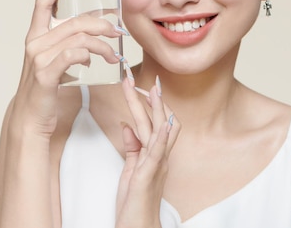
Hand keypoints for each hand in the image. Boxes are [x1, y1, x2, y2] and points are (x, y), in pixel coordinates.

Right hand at [10, 0, 124, 136]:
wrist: (32, 118)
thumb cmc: (47, 89)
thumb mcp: (57, 61)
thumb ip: (71, 45)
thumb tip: (96, 33)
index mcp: (36, 37)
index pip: (42, 5)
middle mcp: (35, 43)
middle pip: (75, 22)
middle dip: (102, 24)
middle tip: (118, 33)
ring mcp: (39, 58)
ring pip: (79, 39)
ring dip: (102, 46)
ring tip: (113, 56)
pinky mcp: (46, 74)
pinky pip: (72, 55)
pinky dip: (87, 56)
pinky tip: (93, 63)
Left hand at [115, 74, 180, 227]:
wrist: (139, 227)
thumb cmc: (134, 202)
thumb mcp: (131, 169)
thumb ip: (132, 147)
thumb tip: (127, 124)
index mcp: (154, 154)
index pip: (155, 122)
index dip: (149, 103)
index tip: (138, 85)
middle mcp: (159, 156)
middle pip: (157, 121)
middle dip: (149, 98)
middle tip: (137, 78)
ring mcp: (156, 165)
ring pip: (159, 131)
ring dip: (155, 109)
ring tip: (150, 89)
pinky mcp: (149, 175)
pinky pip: (159, 153)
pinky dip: (162, 137)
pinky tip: (163, 124)